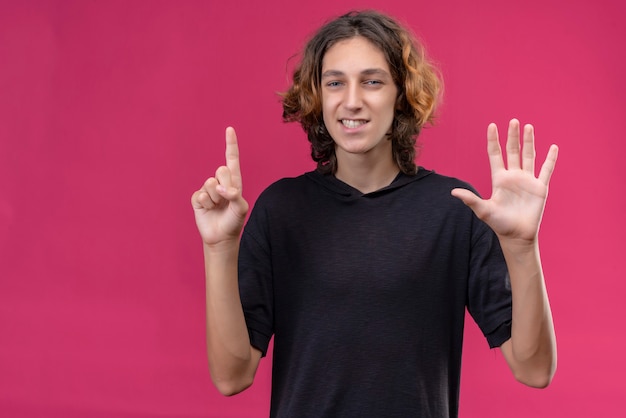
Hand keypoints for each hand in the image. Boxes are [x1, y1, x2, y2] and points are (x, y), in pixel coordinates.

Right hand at [191, 127, 248, 245]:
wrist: (221, 236)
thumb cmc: (234, 221)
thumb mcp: (241, 208)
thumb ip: (235, 196)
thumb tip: (223, 189)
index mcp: (233, 181)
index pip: (232, 159)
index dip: (230, 144)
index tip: (229, 129)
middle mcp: (220, 182)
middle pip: (221, 170)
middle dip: (225, 185)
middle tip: (226, 199)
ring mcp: (208, 189)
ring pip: (210, 184)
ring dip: (215, 198)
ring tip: (218, 207)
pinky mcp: (198, 198)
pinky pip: (201, 195)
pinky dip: (206, 204)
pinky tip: (208, 210)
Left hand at [451, 119, 557, 242]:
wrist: (517, 236)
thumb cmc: (499, 224)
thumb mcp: (483, 210)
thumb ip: (470, 199)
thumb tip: (453, 192)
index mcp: (499, 179)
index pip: (495, 155)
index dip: (493, 141)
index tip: (492, 126)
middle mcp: (513, 177)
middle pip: (512, 151)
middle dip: (512, 136)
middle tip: (513, 121)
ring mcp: (527, 181)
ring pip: (529, 156)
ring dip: (529, 142)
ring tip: (528, 126)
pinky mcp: (540, 188)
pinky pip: (546, 170)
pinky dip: (550, 159)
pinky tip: (553, 147)